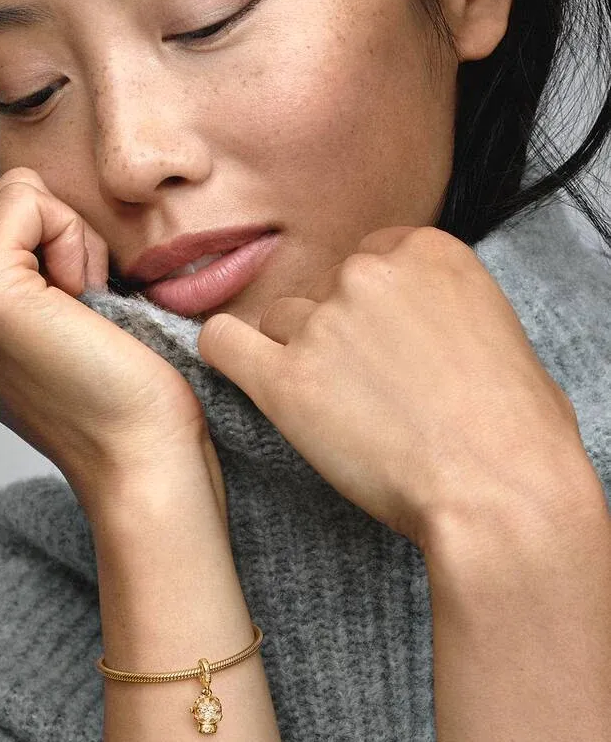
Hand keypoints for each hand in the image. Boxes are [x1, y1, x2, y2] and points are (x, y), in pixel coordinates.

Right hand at [0, 167, 217, 512]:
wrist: (139, 453)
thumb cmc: (115, 389)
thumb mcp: (40, 315)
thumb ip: (9, 260)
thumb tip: (17, 196)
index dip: (47, 250)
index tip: (67, 320)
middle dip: (56, 240)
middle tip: (78, 318)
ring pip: (15, 193)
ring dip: (68, 241)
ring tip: (78, 316)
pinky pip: (29, 198)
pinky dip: (73, 239)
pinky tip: (83, 304)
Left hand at [197, 224, 582, 550]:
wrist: (499, 490)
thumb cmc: (518, 431)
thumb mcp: (501, 335)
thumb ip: (447, 311)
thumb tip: (428, 328)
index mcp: (427, 251)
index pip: (368, 259)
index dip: (372, 307)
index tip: (381, 343)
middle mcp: (368, 274)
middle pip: (323, 290)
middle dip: (336, 331)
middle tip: (365, 386)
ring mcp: (324, 323)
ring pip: (280, 322)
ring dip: (296, 354)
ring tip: (332, 406)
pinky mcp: (285, 380)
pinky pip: (224, 343)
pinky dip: (226, 354)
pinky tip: (241, 372)